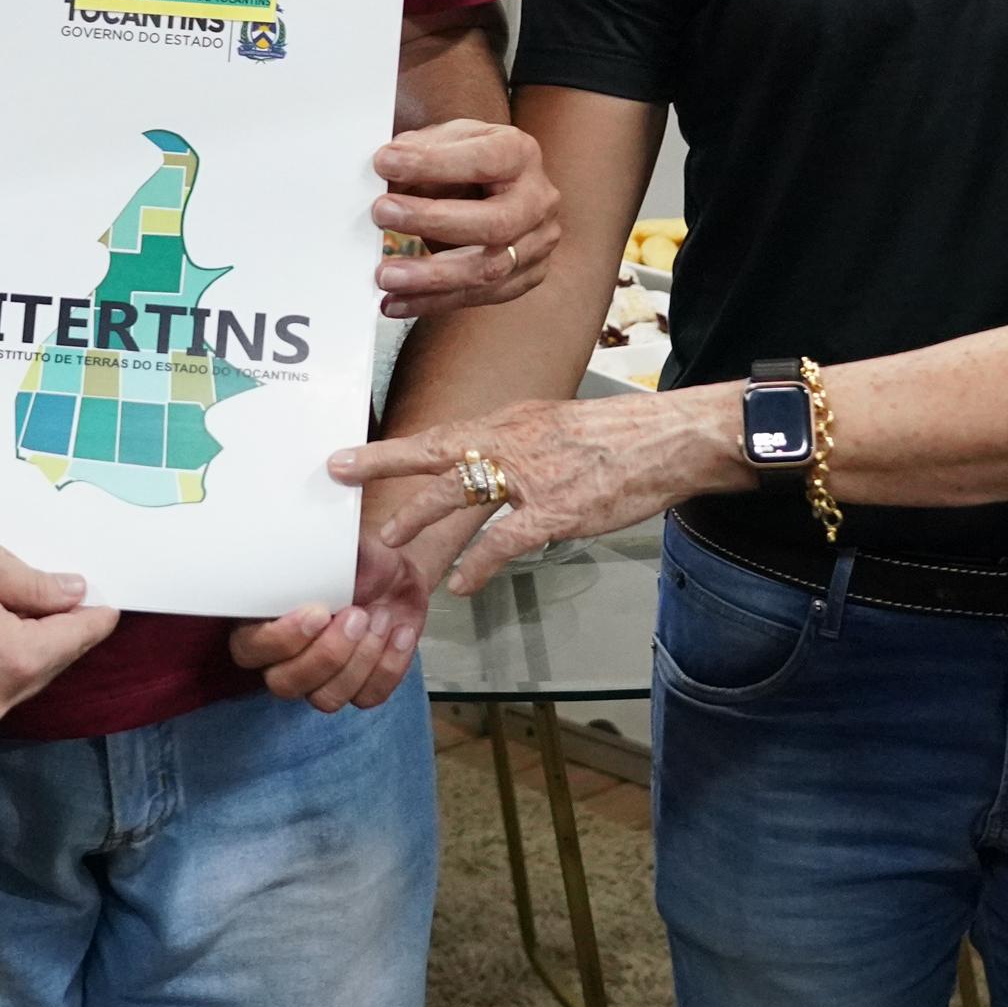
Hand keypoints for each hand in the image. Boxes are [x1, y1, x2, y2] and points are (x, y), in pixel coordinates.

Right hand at [0, 542, 119, 756]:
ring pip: (10, 697)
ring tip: (5, 635)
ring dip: (16, 670)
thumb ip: (38, 586)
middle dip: (52, 642)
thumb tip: (76, 595)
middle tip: (58, 612)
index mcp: (13, 660)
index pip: (74, 641)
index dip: (93, 621)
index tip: (106, 609)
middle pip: (43, 671)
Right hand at [229, 532, 440, 711]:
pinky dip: (389, 666)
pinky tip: (400, 632)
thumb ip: (307, 558)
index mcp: (263, 622)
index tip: (317, 612)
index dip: (281, 639)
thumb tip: (292, 550)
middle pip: (285, 684)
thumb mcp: (332, 548)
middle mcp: (286, 659)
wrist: (394, 568)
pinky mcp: (359, 688)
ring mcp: (322, 679)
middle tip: (356, 614)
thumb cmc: (354, 558)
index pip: (250, 649)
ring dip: (359, 661)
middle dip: (326, 653)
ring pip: (325, 699)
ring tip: (380, 617)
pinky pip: (367, 697)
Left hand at [333, 385, 738, 594]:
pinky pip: (505, 539)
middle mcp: (512, 442)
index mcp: (510, 423)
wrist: (668, 439)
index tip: (347, 455)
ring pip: (460, 492)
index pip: (440, 436)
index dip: (391, 448)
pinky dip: (479, 563)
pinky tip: (461, 583)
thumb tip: (484, 466)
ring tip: (389, 540)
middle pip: (435, 450)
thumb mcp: (555, 427)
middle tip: (338, 472)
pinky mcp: (557, 509)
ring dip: (420, 515)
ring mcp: (532, 476)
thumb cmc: (618, 437)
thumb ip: (516, 446)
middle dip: (383, 463)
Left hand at [371, 119, 562, 319]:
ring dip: (430, 277)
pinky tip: (396, 301)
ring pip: (489, 269)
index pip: (483, 160)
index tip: (385, 163)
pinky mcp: (526, 277)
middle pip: (495, 222)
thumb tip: (386, 168)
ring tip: (385, 276)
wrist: (502, 192)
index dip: (434, 163)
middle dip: (432, 221)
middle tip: (381, 215)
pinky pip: (479, 297)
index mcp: (520, 154)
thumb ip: (420, 151)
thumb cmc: (468, 162)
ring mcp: (537, 243)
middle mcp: (538, 200)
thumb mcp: (448, 141)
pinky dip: (432, 302)